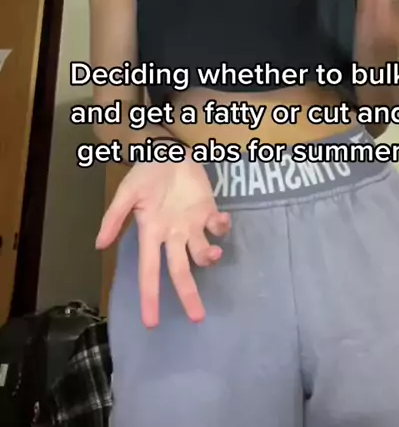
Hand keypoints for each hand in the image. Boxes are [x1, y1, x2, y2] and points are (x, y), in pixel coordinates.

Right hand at [95, 154, 230, 326]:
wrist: (167, 151)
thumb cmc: (145, 173)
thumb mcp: (126, 192)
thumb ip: (114, 217)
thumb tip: (99, 245)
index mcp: (151, 234)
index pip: (149, 272)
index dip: (150, 297)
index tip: (151, 323)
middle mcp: (172, 236)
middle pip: (180, 271)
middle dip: (188, 294)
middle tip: (198, 317)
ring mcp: (192, 225)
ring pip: (202, 252)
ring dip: (209, 256)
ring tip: (213, 253)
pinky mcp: (208, 211)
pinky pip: (218, 227)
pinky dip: (222, 227)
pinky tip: (221, 220)